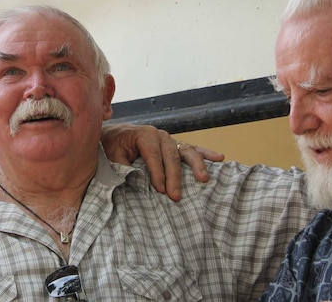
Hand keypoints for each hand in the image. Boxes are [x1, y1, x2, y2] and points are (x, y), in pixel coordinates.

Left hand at [100, 123, 223, 200]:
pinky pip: (192, 150)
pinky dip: (205, 154)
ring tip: (203, 179)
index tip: (160, 190)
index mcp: (143, 134)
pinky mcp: (175, 146)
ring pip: (186, 151)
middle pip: (171, 155)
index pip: (153, 155)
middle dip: (174, 176)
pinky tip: (219, 158)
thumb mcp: (112, 156)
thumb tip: (133, 179)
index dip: (157, 173)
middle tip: (175, 196)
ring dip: (196, 165)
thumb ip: (123, 166)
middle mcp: (159, 135)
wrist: (112, 135)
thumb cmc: (112, 147)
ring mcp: (169, 140)